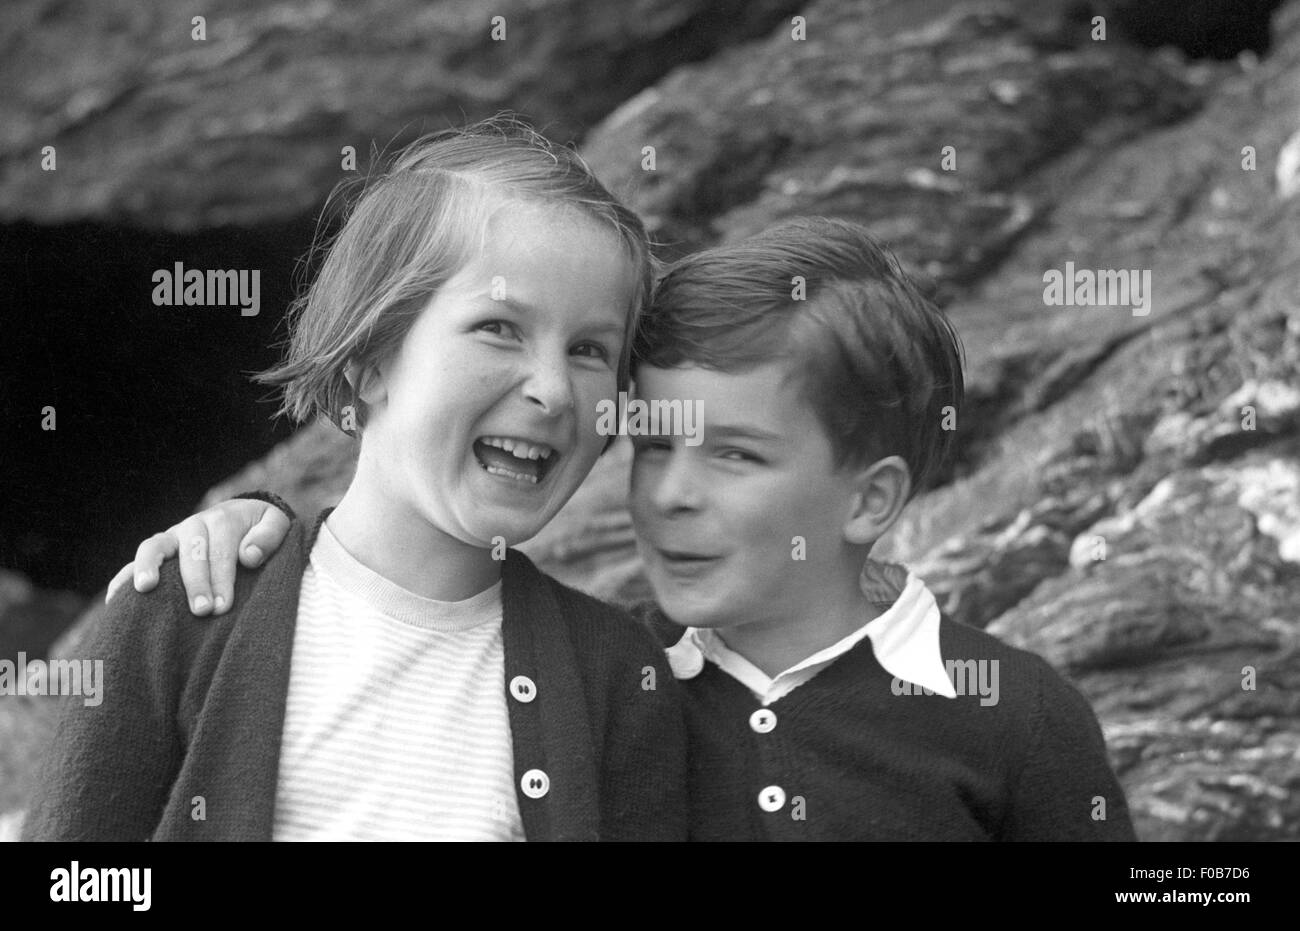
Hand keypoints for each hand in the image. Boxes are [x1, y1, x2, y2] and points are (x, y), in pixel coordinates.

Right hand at [105, 499, 291, 614]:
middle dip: (197, 582)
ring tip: (145, 589)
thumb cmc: (261, 530)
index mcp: (224, 519)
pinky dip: (123, 578)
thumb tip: (248, 556)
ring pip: (154, 546)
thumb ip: (268, 537)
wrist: (244, 518)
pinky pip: (135, 562)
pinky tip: (115, 601)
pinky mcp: (159, 552)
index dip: (222, 577)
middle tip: (203, 611)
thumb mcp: (275, 525)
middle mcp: (194, 525)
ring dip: (148, 566)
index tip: (223, 607)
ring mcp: (173, 537)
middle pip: (191, 551)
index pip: (221, 549)